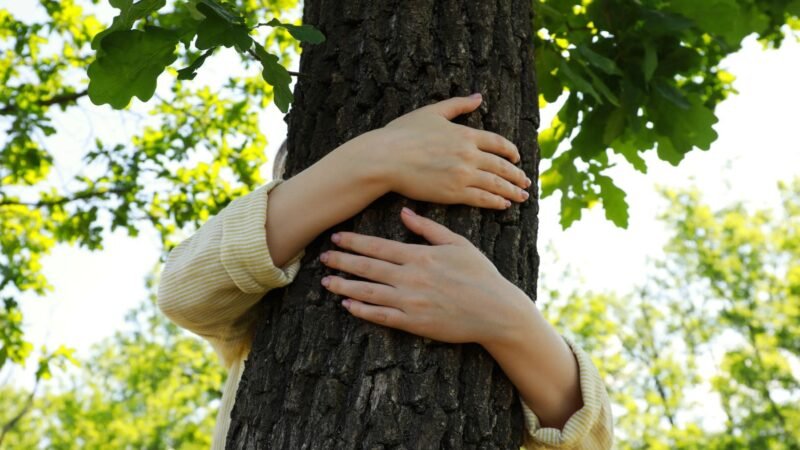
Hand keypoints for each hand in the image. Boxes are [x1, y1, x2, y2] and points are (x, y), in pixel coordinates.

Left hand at [319, 207, 531, 345]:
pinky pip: (381, 316)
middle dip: (342, 261)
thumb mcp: (458, 244)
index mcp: (420, 256)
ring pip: (369, 292)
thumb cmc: (480, 274)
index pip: (378, 246)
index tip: (336, 237)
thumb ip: (428, 228)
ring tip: (326, 282)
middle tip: (322, 258)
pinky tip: (347, 305)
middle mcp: (411, 277)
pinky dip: (362, 311)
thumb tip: (404, 212)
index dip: (354, 242)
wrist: (496, 311)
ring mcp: (410, 302)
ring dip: (344, 286)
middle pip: (368, 267)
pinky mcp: (414, 323)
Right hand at [356, 94, 530, 209]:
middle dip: (517, 175)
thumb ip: (458, 105)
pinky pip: (482, 198)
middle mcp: (469, 154)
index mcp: (466, 134)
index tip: (517, 158)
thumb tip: (478, 97)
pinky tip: (503, 205)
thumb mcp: (432, 112)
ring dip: (512, 191)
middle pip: (502, 166)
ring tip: (521, 197)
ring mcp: (463, 174)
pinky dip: (496, 202)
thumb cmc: (403, 134)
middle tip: (526, 183)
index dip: (511, 152)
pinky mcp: (454, 193)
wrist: (386, 158)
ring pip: (496, 184)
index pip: (498, 143)